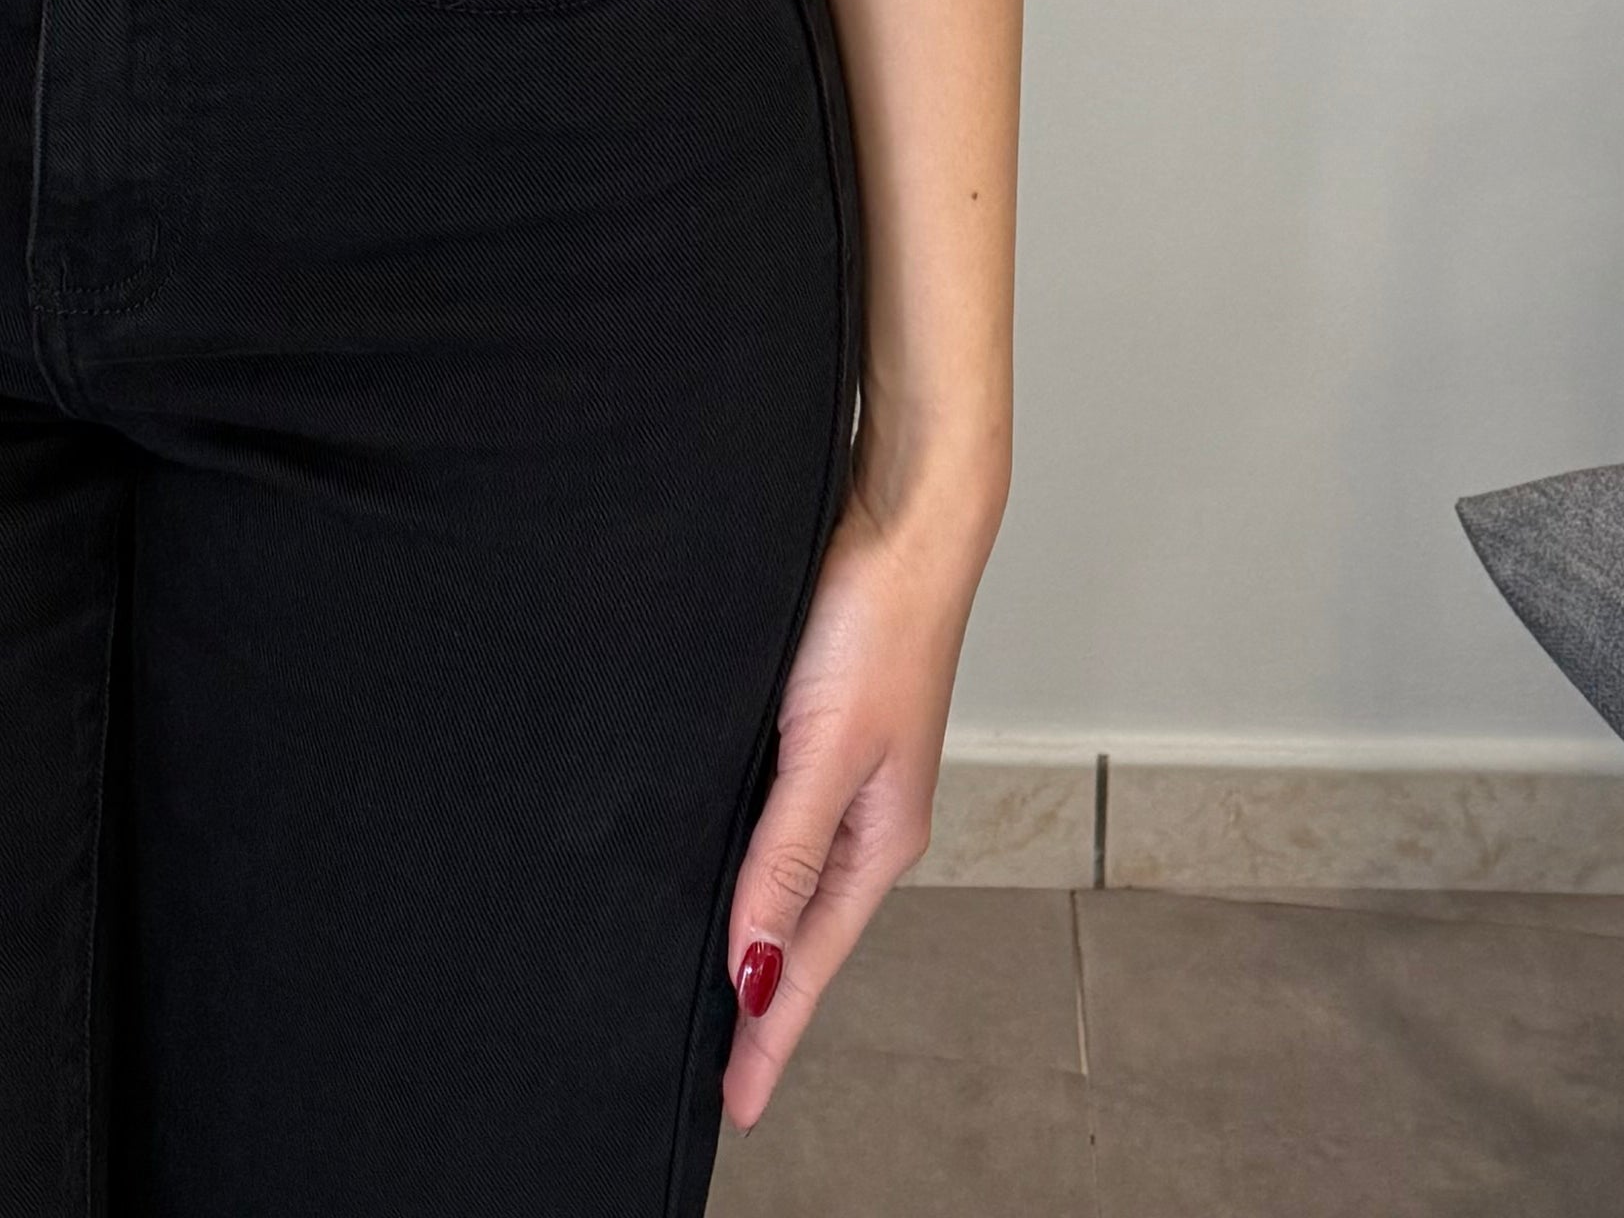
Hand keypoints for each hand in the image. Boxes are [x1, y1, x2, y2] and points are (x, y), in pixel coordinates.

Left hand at [715, 461, 996, 1132]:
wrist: (902, 516)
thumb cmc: (874, 622)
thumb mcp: (823, 750)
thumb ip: (785, 855)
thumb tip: (752, 963)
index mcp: (878, 837)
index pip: (807, 961)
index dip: (769, 1034)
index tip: (736, 1107)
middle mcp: (865, 817)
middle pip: (802, 933)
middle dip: (763, 1003)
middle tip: (720, 1074)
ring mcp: (844, 774)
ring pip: (790, 881)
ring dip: (757, 937)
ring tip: (721, 997)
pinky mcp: (820, 727)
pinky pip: (780, 826)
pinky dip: (755, 869)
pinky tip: (727, 876)